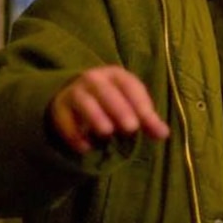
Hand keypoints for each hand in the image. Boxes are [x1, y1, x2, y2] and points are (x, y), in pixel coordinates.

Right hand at [49, 65, 169, 153]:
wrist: (77, 95)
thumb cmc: (115, 101)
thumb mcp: (132, 105)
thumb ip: (148, 120)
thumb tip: (164, 134)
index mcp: (116, 75)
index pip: (130, 86)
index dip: (139, 104)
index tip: (147, 124)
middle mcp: (94, 79)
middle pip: (105, 91)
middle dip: (119, 109)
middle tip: (130, 128)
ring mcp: (74, 92)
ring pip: (82, 101)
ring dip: (95, 116)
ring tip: (107, 132)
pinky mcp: (59, 107)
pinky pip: (63, 118)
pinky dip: (73, 133)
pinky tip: (86, 147)